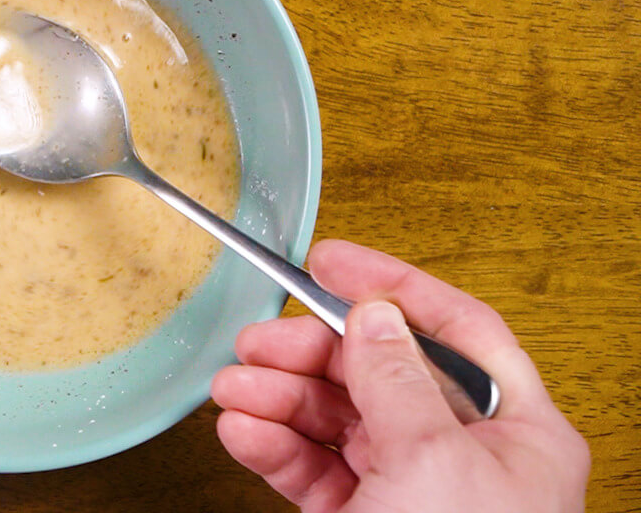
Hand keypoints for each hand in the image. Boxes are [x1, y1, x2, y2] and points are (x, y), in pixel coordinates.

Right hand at [211, 239, 588, 512]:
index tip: (330, 259)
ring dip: (278, 399)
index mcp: (514, 430)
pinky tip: (242, 431)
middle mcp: (464, 456)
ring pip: (336, 421)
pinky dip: (273, 448)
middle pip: (379, 373)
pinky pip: (313, 471)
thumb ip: (397, 380)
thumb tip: (373, 315)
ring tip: (233, 390)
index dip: (392, 284)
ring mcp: (411, 493)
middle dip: (311, 353)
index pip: (455, 329)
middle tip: (258, 341)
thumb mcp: (434, 463)